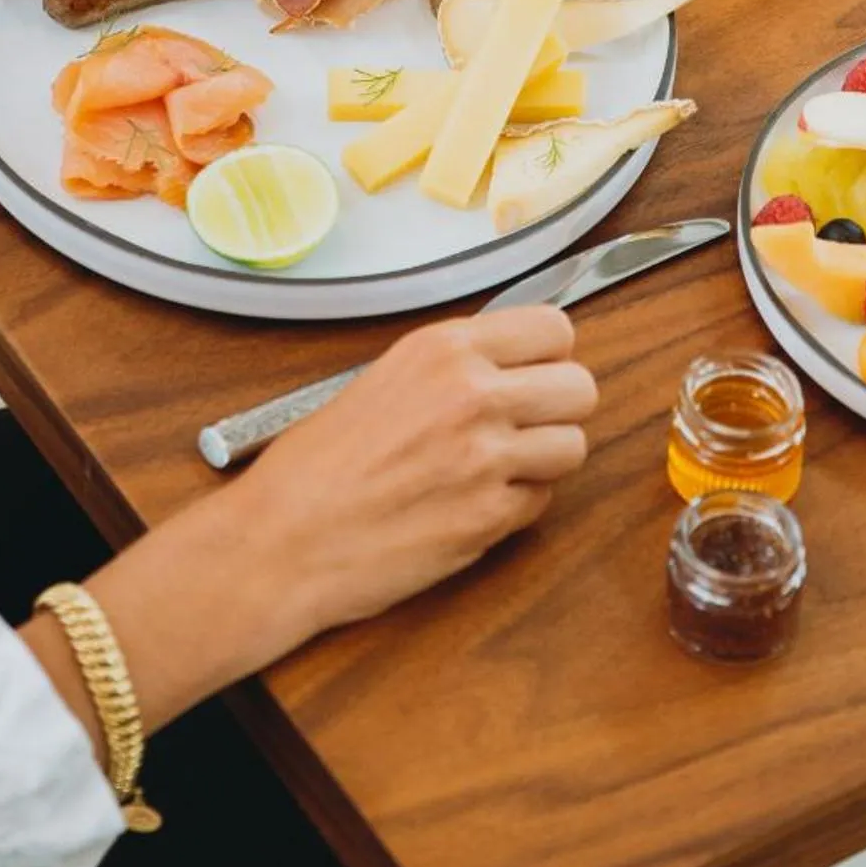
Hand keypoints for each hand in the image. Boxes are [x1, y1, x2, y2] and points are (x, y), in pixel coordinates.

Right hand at [236, 308, 596, 636]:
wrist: (285, 537)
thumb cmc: (316, 465)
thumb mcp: (385, 378)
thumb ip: (452, 368)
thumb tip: (510, 367)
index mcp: (443, 349)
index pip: (555, 328)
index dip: (550, 355)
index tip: (534, 372)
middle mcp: (472, 394)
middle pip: (580, 387)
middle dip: (560, 408)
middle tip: (526, 424)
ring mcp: (486, 458)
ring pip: (574, 445)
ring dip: (546, 459)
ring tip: (501, 467)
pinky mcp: (490, 518)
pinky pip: (542, 501)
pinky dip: (518, 505)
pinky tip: (474, 503)